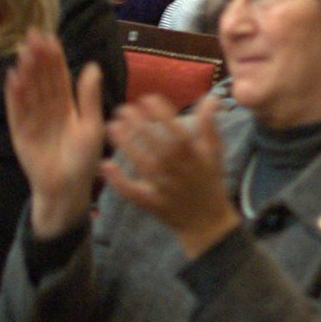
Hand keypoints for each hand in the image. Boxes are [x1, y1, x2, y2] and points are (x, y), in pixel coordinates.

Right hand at [7, 30, 107, 238]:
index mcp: (66, 105)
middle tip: (33, 35)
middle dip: (37, 57)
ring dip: (26, 71)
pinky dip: (14, 95)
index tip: (50, 37)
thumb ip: (89, 97)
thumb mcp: (92, 125)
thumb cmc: (83, 160)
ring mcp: (32, 119)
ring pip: (29, 90)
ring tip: (23, 51)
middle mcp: (48, 108)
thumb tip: (93, 66)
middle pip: (41, 79)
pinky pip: (16, 111)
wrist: (67, 190)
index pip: (59, 76)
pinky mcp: (20, 133)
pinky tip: (12, 77)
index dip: (54, 57)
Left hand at [104, 94, 238, 257]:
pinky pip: (133, 192)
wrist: (207, 223)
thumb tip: (211, 98)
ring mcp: (164, 189)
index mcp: (195, 157)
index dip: (162, 114)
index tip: (148, 98)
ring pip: (144, 165)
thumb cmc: (209, 182)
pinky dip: (119, 180)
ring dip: (127, 146)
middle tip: (124, 108)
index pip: (177, 131)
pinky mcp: (152, 204)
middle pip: (158, 146)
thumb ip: (210, 126)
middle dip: (140, 125)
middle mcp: (179, 171)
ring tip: (112, 126)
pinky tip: (105, 165)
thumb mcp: (215, 153)